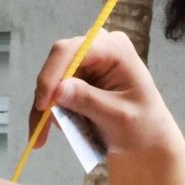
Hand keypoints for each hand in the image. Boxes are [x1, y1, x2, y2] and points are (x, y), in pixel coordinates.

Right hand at [25, 29, 183, 161]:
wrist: (145, 137)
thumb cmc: (141, 124)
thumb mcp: (118, 116)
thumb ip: (89, 101)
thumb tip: (58, 90)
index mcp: (115, 49)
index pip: (72, 51)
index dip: (52, 75)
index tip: (43, 106)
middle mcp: (98, 47)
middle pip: (57, 63)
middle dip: (46, 96)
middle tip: (39, 130)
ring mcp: (86, 62)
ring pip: (51, 80)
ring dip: (44, 109)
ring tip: (43, 137)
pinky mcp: (77, 77)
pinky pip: (53, 91)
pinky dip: (48, 112)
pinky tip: (51, 130)